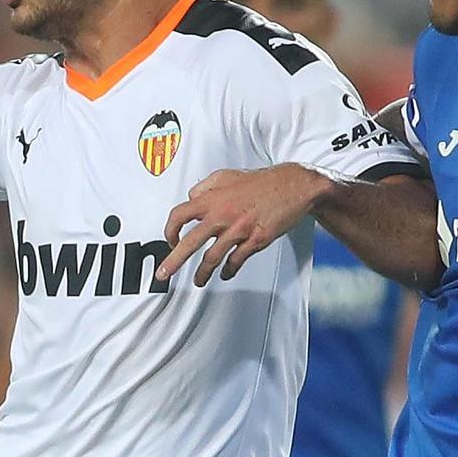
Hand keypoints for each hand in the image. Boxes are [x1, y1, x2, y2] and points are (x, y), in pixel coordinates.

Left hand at [159, 164, 327, 286]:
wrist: (294, 186)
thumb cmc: (262, 181)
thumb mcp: (227, 175)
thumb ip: (205, 186)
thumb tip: (191, 196)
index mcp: (212, 199)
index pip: (179, 215)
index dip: (170, 230)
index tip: (170, 241)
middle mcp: (222, 215)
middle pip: (190, 242)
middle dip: (173, 261)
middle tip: (164, 274)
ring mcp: (239, 229)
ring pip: (213, 257)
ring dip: (203, 273)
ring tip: (199, 281)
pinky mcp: (255, 239)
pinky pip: (236, 260)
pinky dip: (228, 270)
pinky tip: (225, 274)